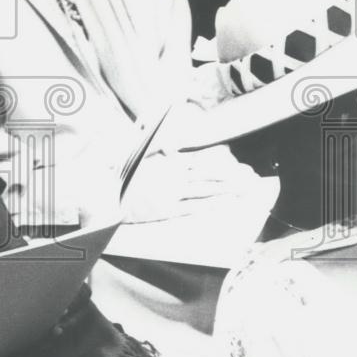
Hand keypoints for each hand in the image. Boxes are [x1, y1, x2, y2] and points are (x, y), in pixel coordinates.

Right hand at [121, 145, 259, 223]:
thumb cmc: (123, 174)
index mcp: (167, 162)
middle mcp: (173, 177)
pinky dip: (209, 206)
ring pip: (204, 191)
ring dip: (224, 191)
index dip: (216, 161)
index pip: (197, 160)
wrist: (111, 195)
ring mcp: (172, 194)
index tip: (232, 160)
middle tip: (246, 178)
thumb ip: (158, 151)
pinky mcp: (168, 210)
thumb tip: (172, 146)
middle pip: (206, 175)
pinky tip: (223, 205)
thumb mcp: (139, 157)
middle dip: (228, 176)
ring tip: (241, 191)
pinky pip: (193, 208)